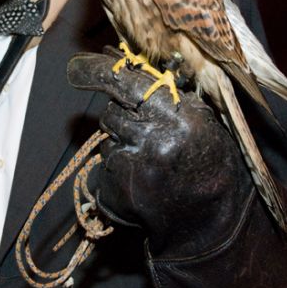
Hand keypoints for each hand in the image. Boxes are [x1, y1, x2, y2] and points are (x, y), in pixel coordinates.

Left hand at [67, 49, 252, 257]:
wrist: (210, 221)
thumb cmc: (209, 164)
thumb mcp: (201, 121)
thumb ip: (167, 96)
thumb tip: (127, 66)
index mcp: (178, 118)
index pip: (126, 83)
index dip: (97, 71)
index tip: (76, 68)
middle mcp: (153, 141)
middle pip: (111, 112)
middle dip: (122, 117)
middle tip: (146, 133)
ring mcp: (132, 169)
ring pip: (106, 140)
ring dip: (121, 144)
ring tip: (150, 161)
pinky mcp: (116, 192)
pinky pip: (104, 167)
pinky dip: (117, 170)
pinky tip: (142, 179)